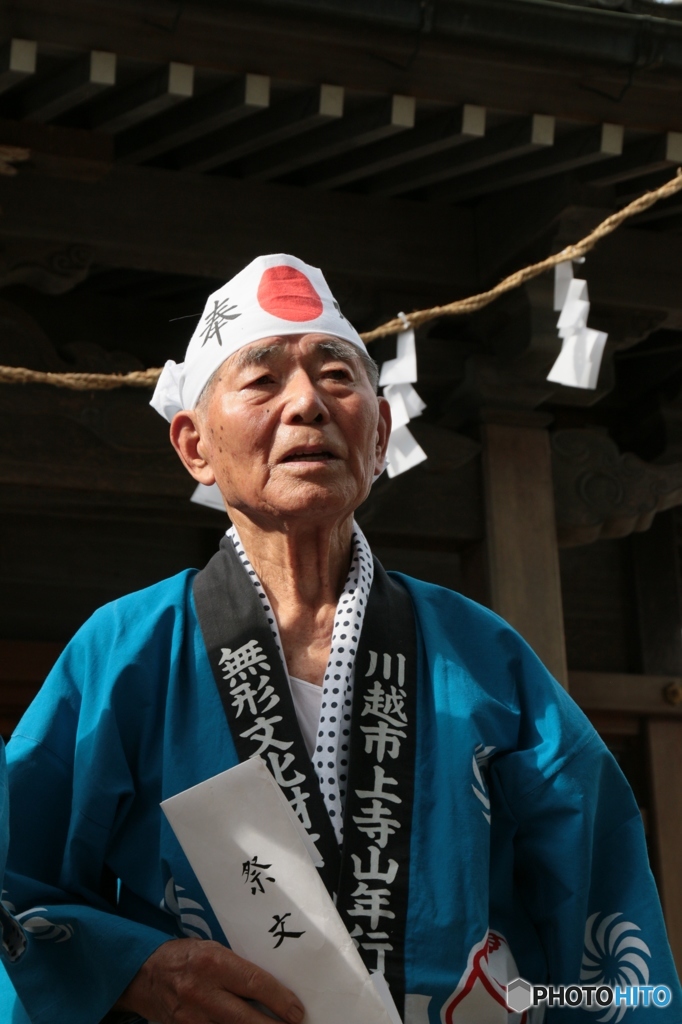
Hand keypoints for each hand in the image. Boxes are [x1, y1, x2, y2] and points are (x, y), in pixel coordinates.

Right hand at [115, 938, 304, 1023]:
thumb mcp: (213, 948)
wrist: (144, 974)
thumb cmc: (186, 956)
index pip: (255, 983)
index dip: (280, 1000)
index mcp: (213, 962)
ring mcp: (192, 1017)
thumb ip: (238, 967)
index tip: (297, 1011)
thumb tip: (273, 986)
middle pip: (246, 1018)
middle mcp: (202, 991)